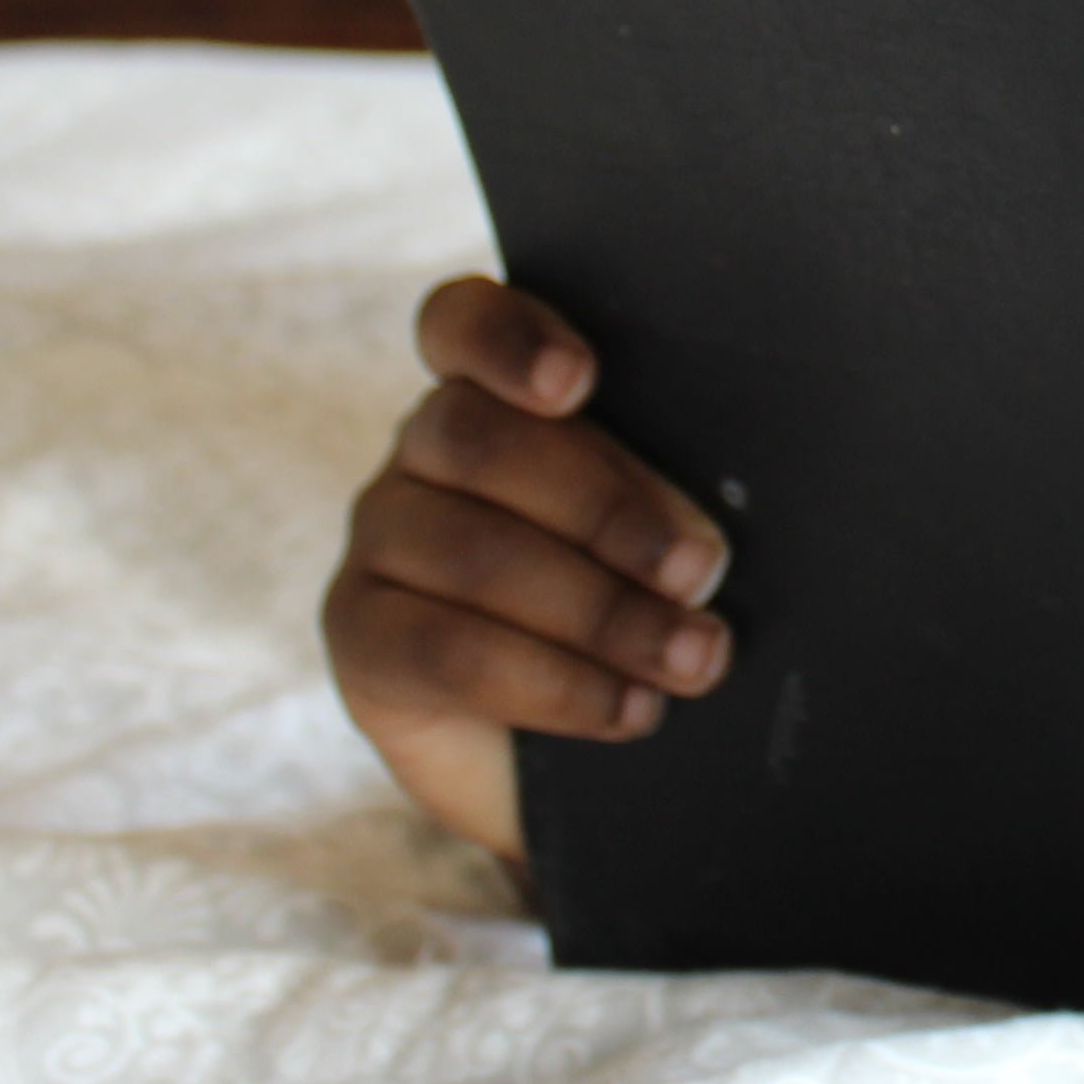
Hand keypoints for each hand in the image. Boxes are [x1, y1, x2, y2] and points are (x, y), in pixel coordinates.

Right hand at [323, 278, 732, 865]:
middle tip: (703, 569)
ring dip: (603, 611)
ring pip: (474, 553)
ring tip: (693, 657)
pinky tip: (630, 708)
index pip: (464, 324)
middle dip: (607, 507)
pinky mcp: (362, 638)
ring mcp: (382, 540)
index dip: (511, 340)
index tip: (580, 382)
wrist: (572, 758)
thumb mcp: (662, 539)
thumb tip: (721, 522)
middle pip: (479, 440)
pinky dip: (557, 684)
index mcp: (495, 391)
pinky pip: (452, 651)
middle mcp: (423, 451)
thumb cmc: (642, 609)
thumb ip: (671, 494)